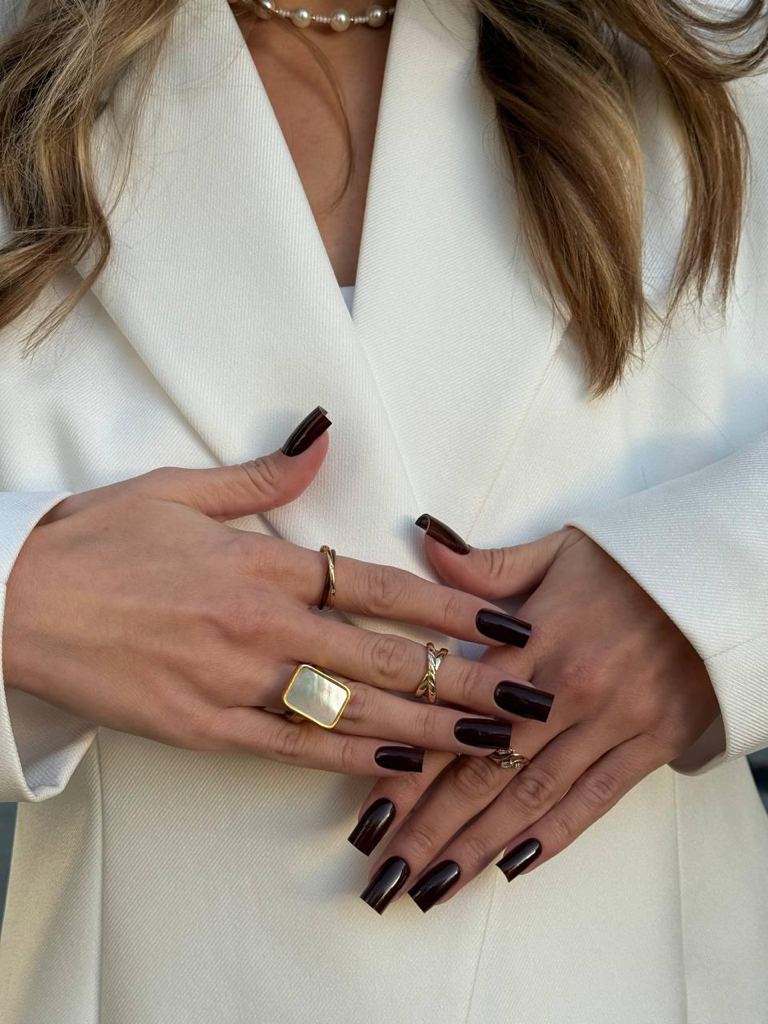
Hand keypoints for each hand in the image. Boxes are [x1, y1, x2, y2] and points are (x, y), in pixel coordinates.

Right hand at [2, 413, 533, 776]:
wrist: (13, 603)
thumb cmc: (95, 542)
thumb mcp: (174, 490)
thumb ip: (260, 477)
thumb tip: (321, 438)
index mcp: (262, 564)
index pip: (382, 589)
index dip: (453, 610)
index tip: (509, 626)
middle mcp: (263, 626)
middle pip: (387, 658)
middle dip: (468, 682)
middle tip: (532, 699)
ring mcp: (237, 683)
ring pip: (354, 711)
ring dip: (432, 729)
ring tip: (494, 745)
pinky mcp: (206, 730)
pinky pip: (295, 748)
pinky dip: (353, 762)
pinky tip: (405, 770)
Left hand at [352, 517, 718, 912]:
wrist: (721, 578)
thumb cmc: (629, 563)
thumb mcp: (556, 551)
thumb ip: (487, 566)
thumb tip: (427, 539)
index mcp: (532, 644)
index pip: (453, 719)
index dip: (406, 773)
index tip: (367, 816)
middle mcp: (563, 693)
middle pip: (483, 773)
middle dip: (430, 831)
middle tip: (385, 880)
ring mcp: (609, 724)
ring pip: (531, 798)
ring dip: (478, 848)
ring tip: (432, 890)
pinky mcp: (650, 744)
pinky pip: (594, 800)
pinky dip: (553, 837)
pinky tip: (512, 869)